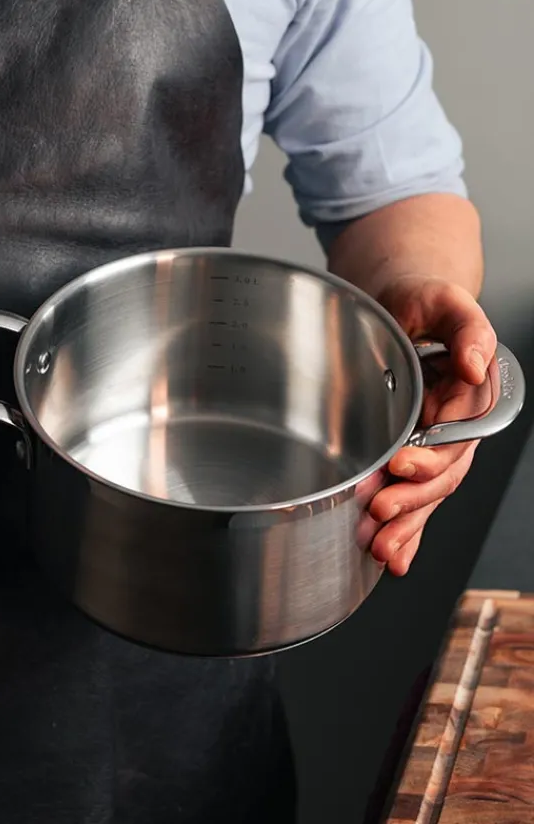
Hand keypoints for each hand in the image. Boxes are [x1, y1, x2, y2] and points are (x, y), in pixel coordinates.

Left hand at [364, 275, 495, 575]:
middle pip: (441, 475)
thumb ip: (467, 329)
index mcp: (470, 397)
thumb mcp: (445, 301)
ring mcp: (434, 443)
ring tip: (382, 549)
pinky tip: (392, 555)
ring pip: (427, 494)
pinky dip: (406, 527)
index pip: (456, 438)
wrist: (403, 304)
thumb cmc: (423, 300)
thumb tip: (477, 366)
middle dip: (412, 500)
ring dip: (407, 525)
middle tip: (378, 513)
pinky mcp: (413, 451)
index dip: (431, 458)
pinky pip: (414, 494)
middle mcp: (455, 426)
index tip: (400, 466)